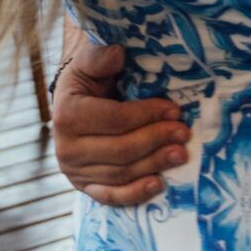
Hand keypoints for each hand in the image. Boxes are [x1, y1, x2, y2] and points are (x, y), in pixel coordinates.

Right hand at [52, 43, 189, 205]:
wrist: (74, 104)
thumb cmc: (88, 80)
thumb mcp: (89, 62)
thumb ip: (100, 57)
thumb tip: (117, 52)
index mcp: (67, 114)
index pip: (115, 120)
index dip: (148, 115)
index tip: (175, 110)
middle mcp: (66, 148)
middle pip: (120, 150)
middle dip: (156, 140)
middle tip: (184, 133)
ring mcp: (74, 172)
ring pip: (120, 174)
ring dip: (154, 164)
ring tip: (181, 154)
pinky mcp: (85, 187)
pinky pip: (111, 197)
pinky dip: (135, 194)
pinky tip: (159, 185)